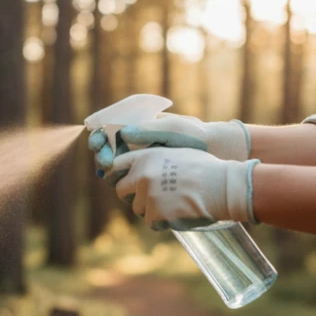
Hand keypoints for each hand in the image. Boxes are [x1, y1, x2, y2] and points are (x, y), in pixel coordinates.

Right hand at [88, 113, 250, 172]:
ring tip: (112, 177)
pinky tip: (123, 188)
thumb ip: (148, 130)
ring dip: (109, 173)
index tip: (97, 145)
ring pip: (115, 169)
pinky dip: (122, 185)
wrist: (217, 155)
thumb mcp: (173, 130)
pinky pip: (128, 182)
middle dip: (102, 157)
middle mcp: (136, 144)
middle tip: (105, 165)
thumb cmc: (196, 136)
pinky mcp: (147, 179)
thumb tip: (122, 133)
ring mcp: (141, 162)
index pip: (109, 130)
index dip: (98, 137)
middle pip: (107, 151)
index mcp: (138, 127)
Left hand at [107, 146, 259, 230]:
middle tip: (149, 198)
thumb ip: (154, 159)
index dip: (118, 175)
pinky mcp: (155, 214)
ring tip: (173, 203)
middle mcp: (142, 175)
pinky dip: (162, 221)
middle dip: (132, 196)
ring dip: (150, 209)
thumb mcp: (176, 153)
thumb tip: (139, 169)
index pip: (116, 166)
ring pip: (138, 208)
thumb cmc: (205, 168)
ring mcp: (147, 196)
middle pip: (120, 190)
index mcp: (145, 157)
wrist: (222, 186)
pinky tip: (179, 213)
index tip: (123, 181)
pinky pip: (151, 222)